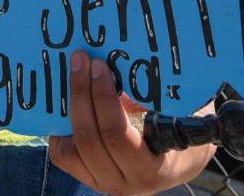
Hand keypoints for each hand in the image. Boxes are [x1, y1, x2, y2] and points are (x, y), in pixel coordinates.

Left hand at [48, 52, 214, 195]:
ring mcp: (103, 183)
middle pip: (89, 139)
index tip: (99, 66)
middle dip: (81, 94)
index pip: (117, 137)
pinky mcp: (88, 178)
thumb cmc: (182, 131)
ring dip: (70, 107)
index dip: (103, 99)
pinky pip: (64, 155)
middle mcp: (125, 183)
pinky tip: (67, 103)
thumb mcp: (176, 115)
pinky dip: (60, 129)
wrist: (181, 161)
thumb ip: (150, 97)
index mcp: (152, 169)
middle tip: (81, 60)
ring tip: (72, 75)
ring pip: (71, 149)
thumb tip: (117, 60)